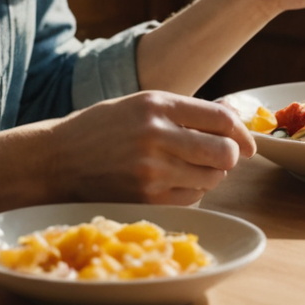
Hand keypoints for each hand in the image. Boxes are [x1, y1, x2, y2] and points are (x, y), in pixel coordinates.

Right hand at [44, 91, 254, 205]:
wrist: (56, 160)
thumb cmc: (103, 129)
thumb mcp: (142, 105)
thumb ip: (186, 111)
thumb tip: (234, 119)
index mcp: (157, 104)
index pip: (222, 119)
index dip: (243, 133)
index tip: (248, 144)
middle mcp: (156, 135)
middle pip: (224, 152)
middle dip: (229, 157)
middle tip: (219, 158)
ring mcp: (151, 170)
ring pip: (211, 179)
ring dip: (209, 176)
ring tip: (187, 169)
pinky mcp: (145, 199)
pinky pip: (192, 200)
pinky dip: (191, 193)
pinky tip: (172, 183)